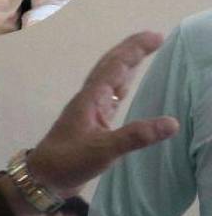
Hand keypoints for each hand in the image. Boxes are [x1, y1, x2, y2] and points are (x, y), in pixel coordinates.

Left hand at [28, 32, 178, 198]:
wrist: (43, 178)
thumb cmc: (68, 162)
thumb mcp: (103, 149)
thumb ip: (136, 136)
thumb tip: (172, 123)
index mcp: (90, 100)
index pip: (115, 67)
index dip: (135, 50)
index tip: (157, 37)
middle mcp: (89, 100)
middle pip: (110, 68)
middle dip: (131, 51)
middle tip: (154, 38)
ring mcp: (88, 112)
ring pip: (108, 81)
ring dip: (125, 65)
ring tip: (142, 54)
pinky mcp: (90, 124)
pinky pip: (108, 98)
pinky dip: (119, 87)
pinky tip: (125, 89)